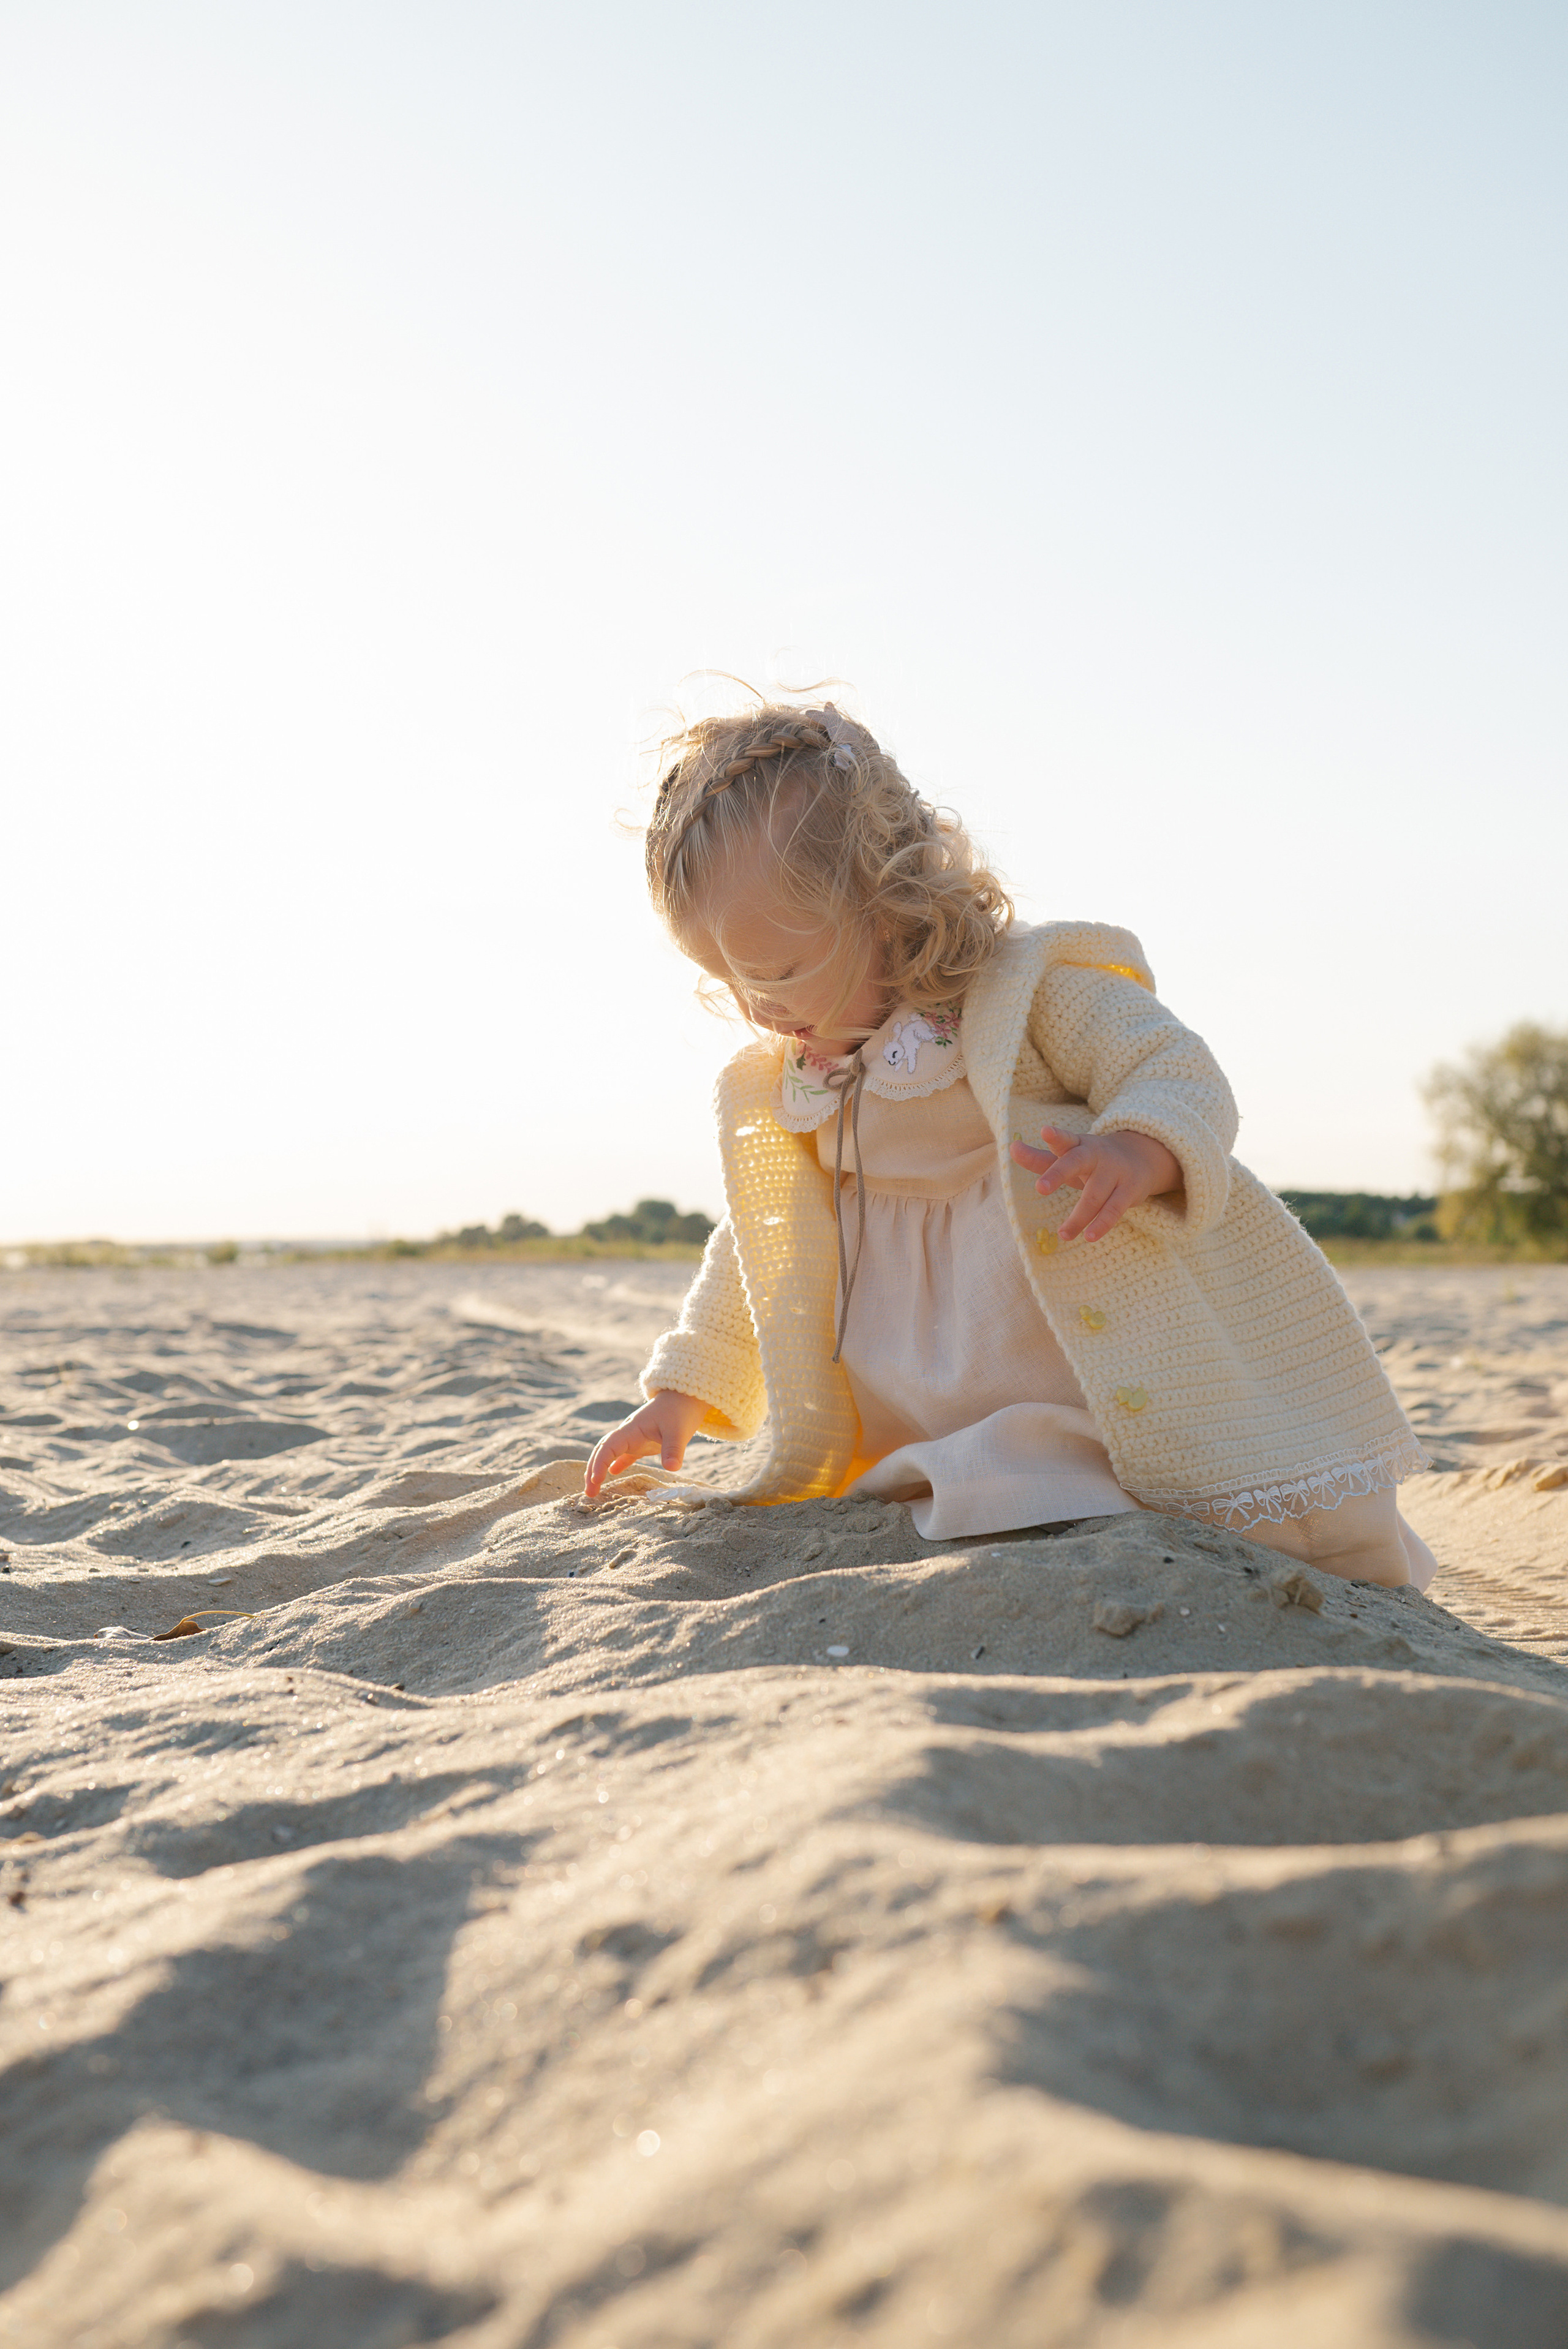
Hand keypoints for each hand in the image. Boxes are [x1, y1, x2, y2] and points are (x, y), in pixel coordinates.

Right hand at [584, 1389, 708, 1497]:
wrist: (685, 1397)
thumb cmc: (679, 1411)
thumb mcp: (679, 1431)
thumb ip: (673, 1449)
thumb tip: (672, 1468)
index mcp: (631, 1430)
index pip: (608, 1447)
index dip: (599, 1463)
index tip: (596, 1480)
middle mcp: (628, 1434)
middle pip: (602, 1451)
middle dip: (592, 1471)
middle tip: (589, 1493)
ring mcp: (634, 1439)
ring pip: (609, 1454)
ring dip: (599, 1469)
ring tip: (593, 1490)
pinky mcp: (642, 1443)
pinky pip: (623, 1455)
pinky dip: (615, 1465)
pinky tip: (612, 1475)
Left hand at [1009, 1125, 1181, 1242]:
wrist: (1141, 1158)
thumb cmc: (1092, 1161)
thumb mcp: (1068, 1157)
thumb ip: (1039, 1158)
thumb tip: (1012, 1147)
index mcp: (1078, 1145)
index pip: (1065, 1139)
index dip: (1055, 1136)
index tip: (1045, 1130)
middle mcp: (1096, 1155)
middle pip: (1076, 1162)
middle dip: (1058, 1174)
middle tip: (1040, 1188)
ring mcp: (1114, 1172)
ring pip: (1094, 1195)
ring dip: (1078, 1217)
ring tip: (1063, 1235)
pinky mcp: (1128, 1190)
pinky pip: (1114, 1209)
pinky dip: (1101, 1224)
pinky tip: (1089, 1237)